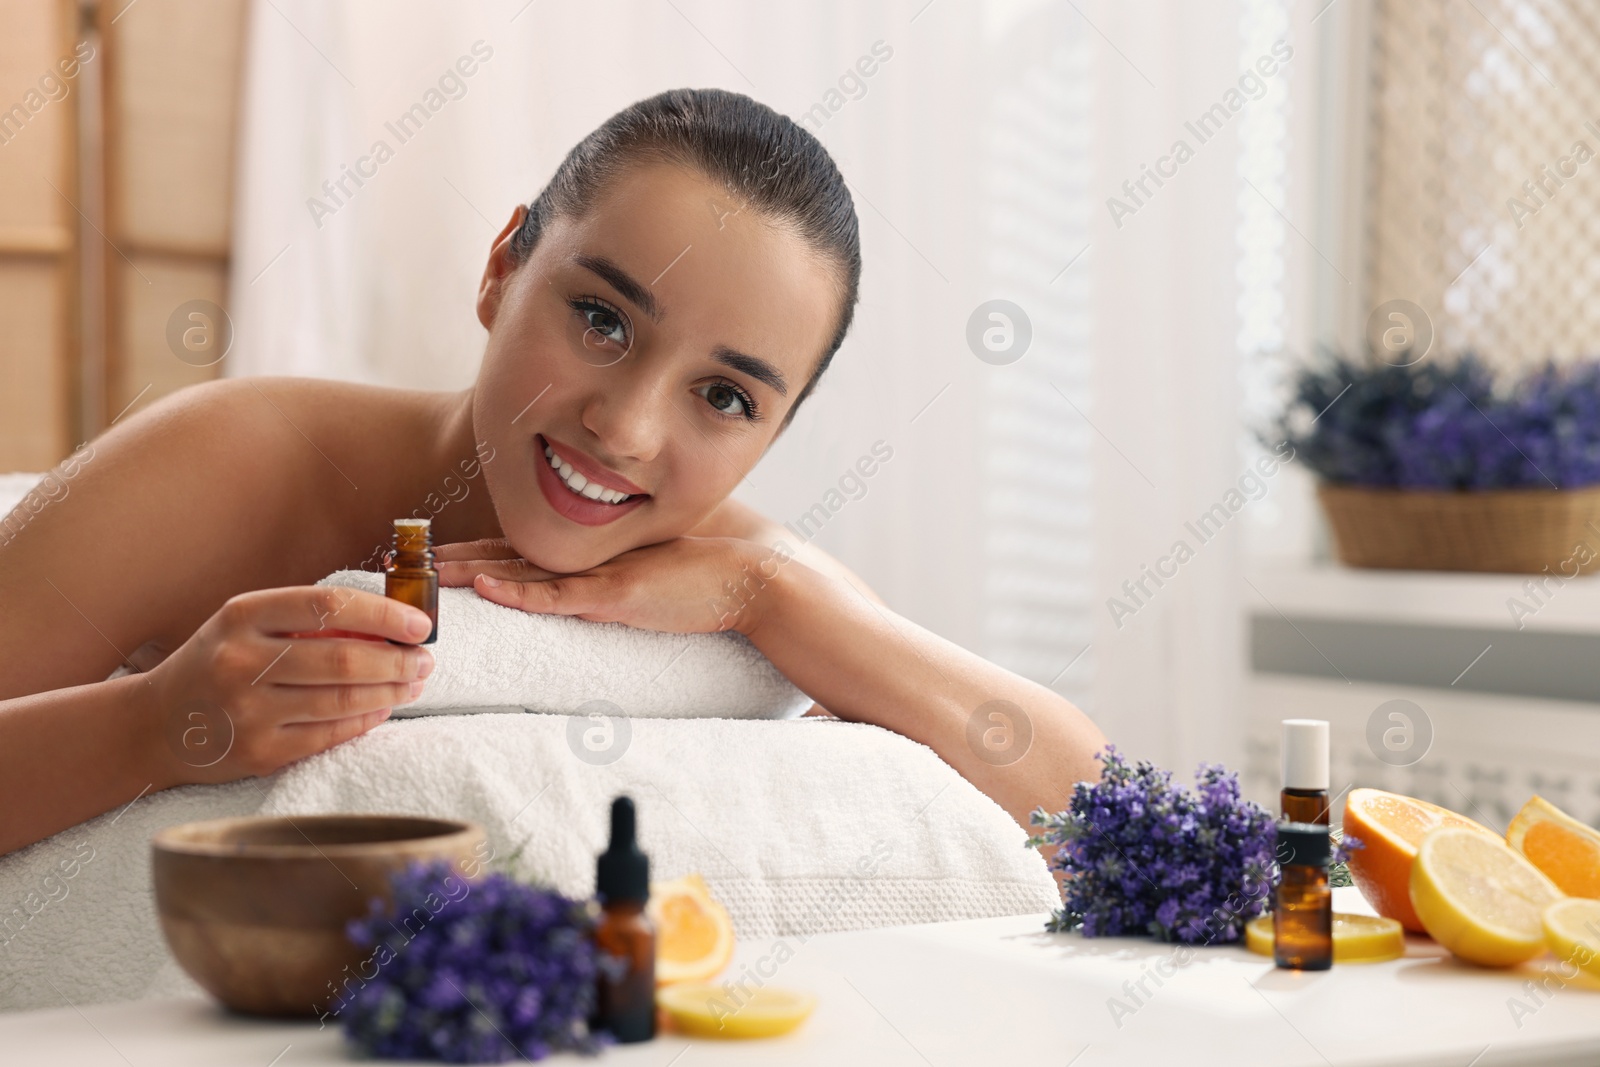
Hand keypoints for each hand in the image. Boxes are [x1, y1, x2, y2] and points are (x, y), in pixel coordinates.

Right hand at [141, 586, 435, 785]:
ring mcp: (248, 712)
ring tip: (413, 683)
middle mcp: (241, 662)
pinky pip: (330, 735)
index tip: (419, 623)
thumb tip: (388, 623)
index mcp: (241, 617)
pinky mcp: (258, 753)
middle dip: (398, 660)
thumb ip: (305, 619)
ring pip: (342, 701)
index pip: (327, 606)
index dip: (384, 614)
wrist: (156, 725)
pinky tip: (382, 708)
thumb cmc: (216, 663)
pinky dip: (366, 720)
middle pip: (343, 659)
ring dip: (391, 692)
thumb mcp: (244, 624)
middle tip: (424, 659)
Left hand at [435, 535, 785, 634]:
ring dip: (471, 574)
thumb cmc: (699, 586)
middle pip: (505, 557)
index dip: (471, 554)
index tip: (429, 559)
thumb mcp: (641, 586)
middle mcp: (585, 559)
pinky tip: (488, 591)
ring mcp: (598, 575)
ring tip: (427, 576)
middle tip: (403, 561)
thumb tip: (575, 608)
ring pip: (521, 573)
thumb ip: (605, 593)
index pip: (516, 554)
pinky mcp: (616, 596)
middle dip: (453, 561)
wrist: (745, 580)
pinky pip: (559, 597)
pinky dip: (521, 594)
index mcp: (587, 557)